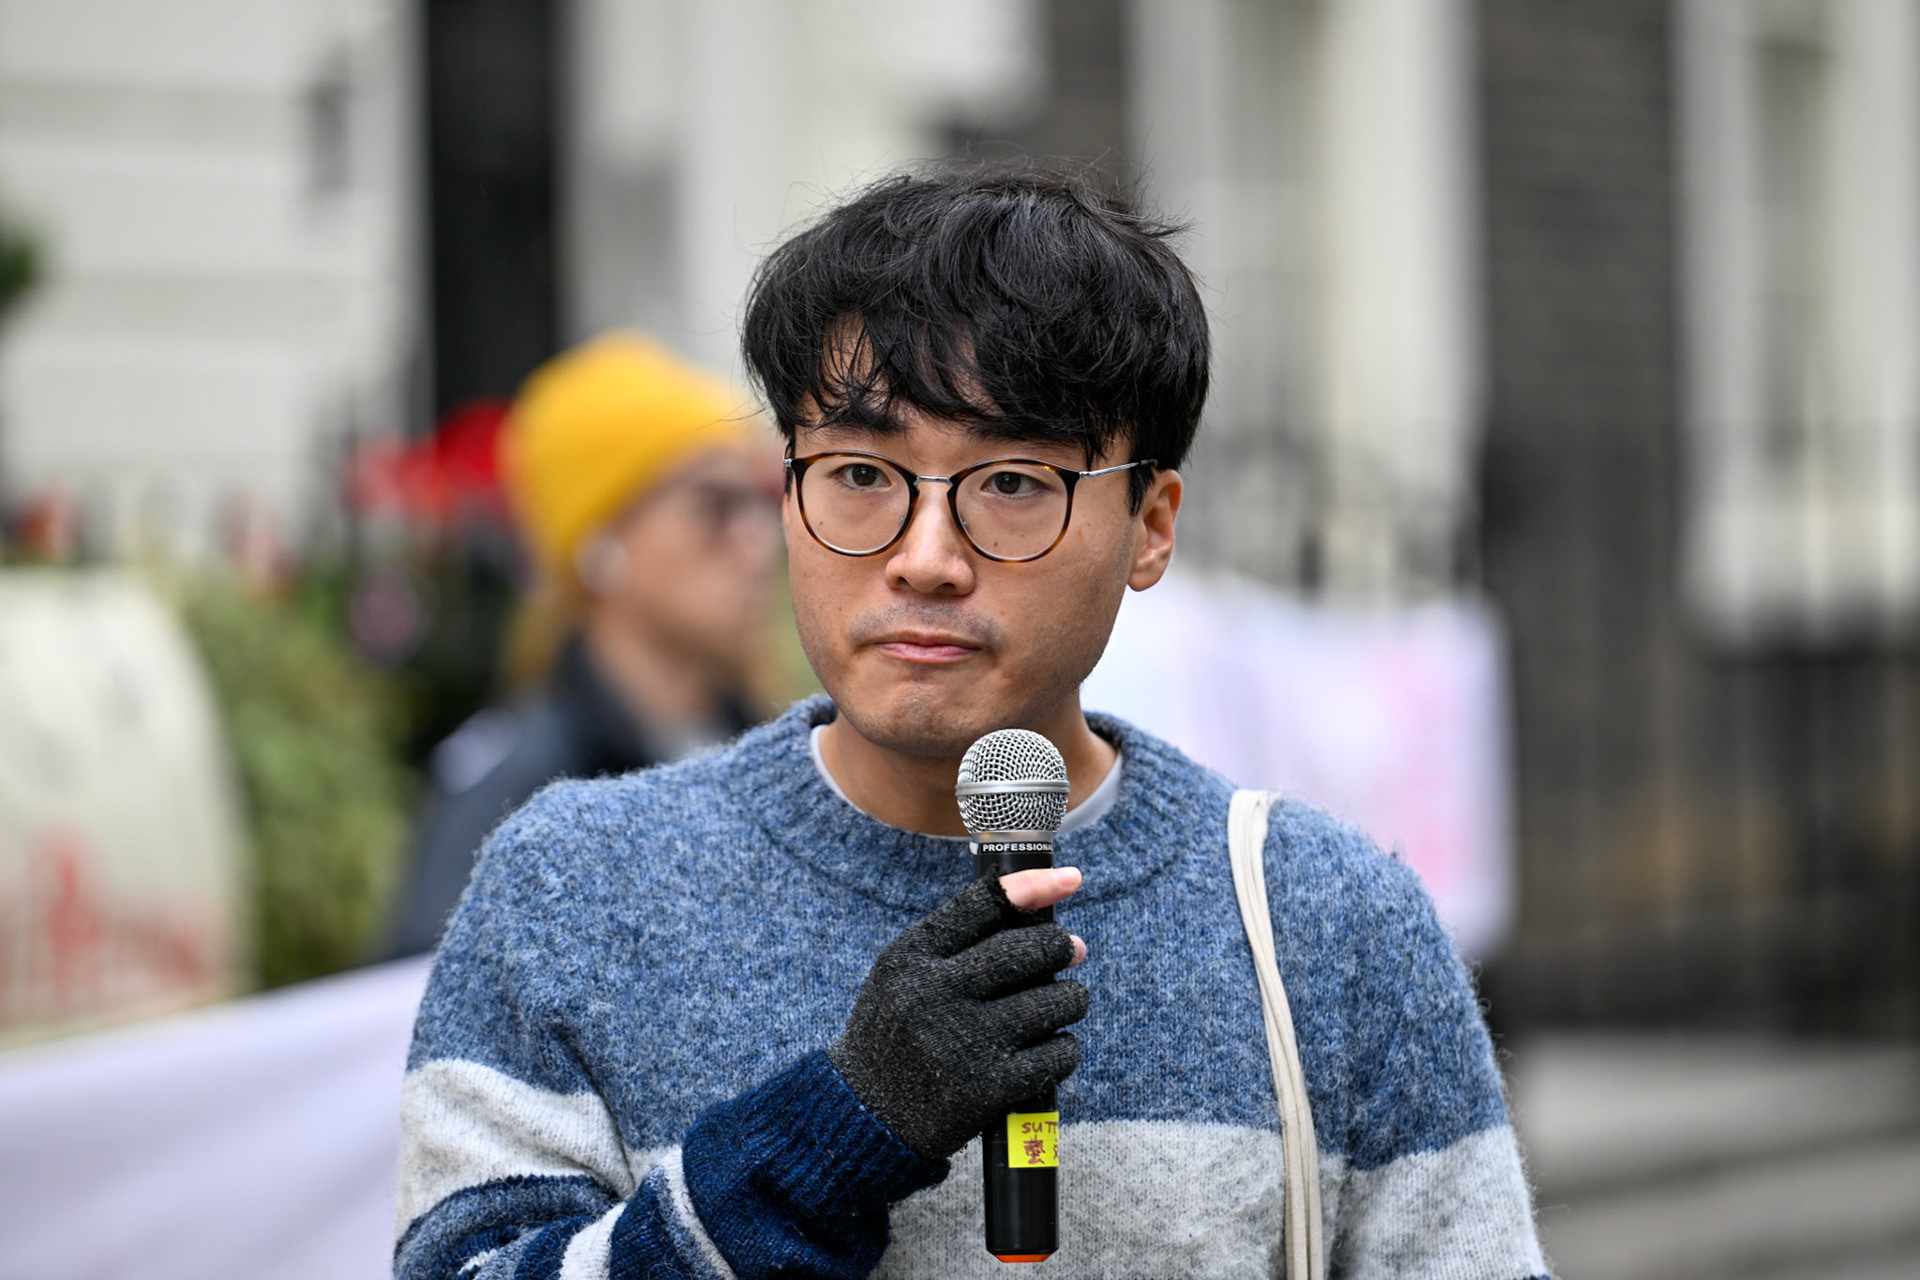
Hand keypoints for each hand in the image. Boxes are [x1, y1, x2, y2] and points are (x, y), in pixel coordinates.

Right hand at [828, 868, 1089, 1159]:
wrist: (865, 1114)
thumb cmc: (896, 1031)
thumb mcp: (902, 974)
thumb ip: (956, 941)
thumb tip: (1042, 912)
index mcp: (911, 958)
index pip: (981, 905)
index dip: (1034, 887)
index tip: (1071, 880)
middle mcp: (934, 995)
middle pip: (1023, 951)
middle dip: (1060, 945)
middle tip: (1074, 949)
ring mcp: (962, 1043)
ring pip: (1050, 1002)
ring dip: (1072, 997)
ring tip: (1068, 999)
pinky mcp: (987, 1089)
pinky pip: (1055, 1055)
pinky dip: (1065, 1047)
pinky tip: (1054, 1046)